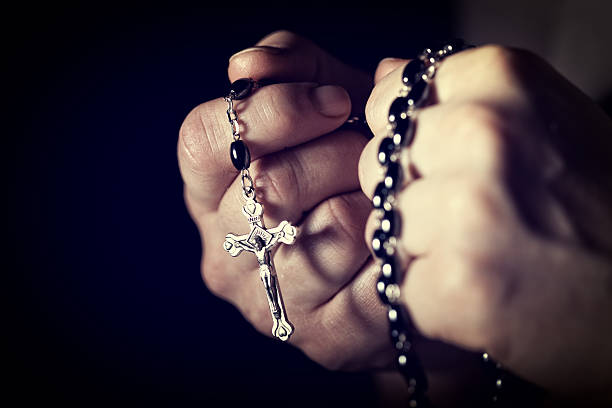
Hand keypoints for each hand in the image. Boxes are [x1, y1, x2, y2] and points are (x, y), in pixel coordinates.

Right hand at [178, 31, 392, 369]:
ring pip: (332, 225)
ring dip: (375, 195)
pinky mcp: (327, 339)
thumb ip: (290, 69)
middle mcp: (225, 255)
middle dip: (342, 152)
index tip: (337, 101)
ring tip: (386, 194)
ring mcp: (272, 304)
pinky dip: (400, 239)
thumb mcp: (323, 108)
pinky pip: (376, 272)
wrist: (394, 254)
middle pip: (273, 183)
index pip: (205, 141)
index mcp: (210, 197)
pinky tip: (400, 233)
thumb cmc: (353, 172)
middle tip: (373, 151)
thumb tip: (249, 64)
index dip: (275, 109)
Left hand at [359, 46, 611, 400]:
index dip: (409, 141)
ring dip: (421, 250)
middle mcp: (485, 132)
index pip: (389, 99)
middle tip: (477, 218)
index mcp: (504, 79)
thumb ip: (461, 95)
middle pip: (376, 163)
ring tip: (487, 257)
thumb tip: (385, 72)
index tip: (447, 162)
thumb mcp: (545, 119)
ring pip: (381, 226)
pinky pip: (396, 283)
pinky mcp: (458, 285)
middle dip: (412, 195)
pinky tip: (485, 296)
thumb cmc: (601, 206)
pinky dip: (430, 300)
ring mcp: (470, 210)